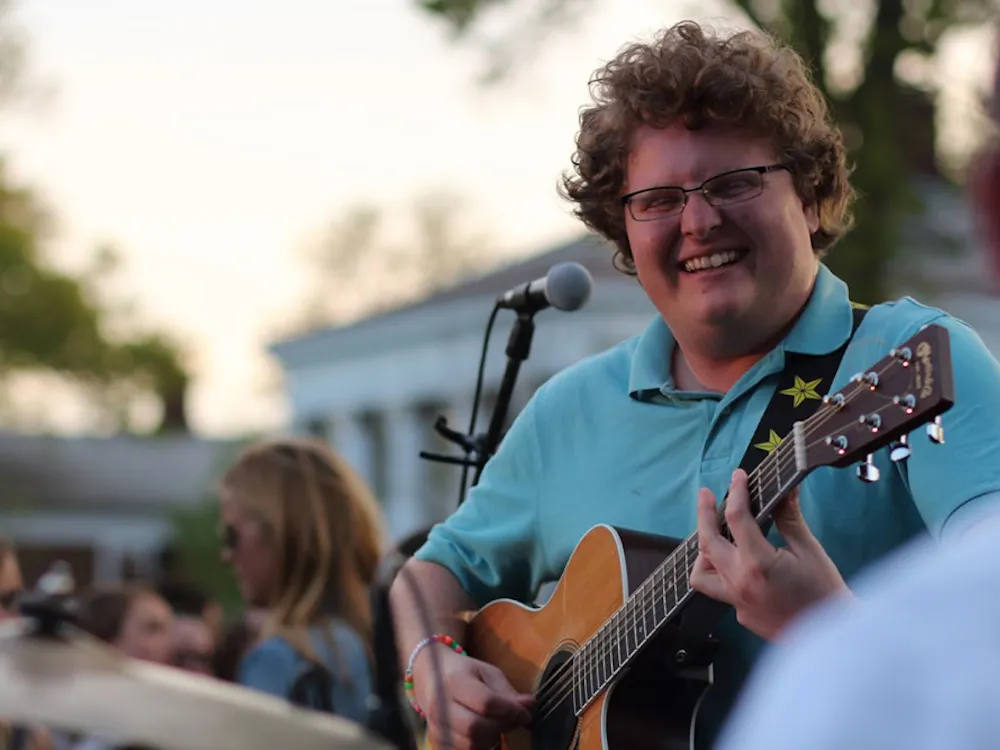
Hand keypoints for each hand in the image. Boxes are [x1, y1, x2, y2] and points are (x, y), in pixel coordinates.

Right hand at [414, 647, 533, 749]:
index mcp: (455, 681)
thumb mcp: (487, 672)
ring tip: (499, 725)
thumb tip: (530, 705)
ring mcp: (436, 726)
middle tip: (513, 720)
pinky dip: (480, 746)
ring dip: (492, 739)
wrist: (430, 678)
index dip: (510, 711)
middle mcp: (440, 706)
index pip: (485, 702)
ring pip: (470, 744)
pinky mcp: (436, 741)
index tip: (525, 713)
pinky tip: (485, 734)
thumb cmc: (464, 672)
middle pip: (475, 727)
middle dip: (502, 726)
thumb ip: (507, 691)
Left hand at [689, 469, 848, 640]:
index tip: (739, 477)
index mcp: (758, 563)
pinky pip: (719, 589)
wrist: (835, 641)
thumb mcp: (810, 551)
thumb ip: (789, 519)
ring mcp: (736, 601)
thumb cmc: (827, 596)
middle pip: (706, 541)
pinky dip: (721, 571)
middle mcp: (740, 583)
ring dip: (704, 549)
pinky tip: (735, 562)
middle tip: (706, 494)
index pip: (736, 518)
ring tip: (715, 534)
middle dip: (703, 513)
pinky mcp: (740, 614)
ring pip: (701, 572)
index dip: (737, 492)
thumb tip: (785, 489)